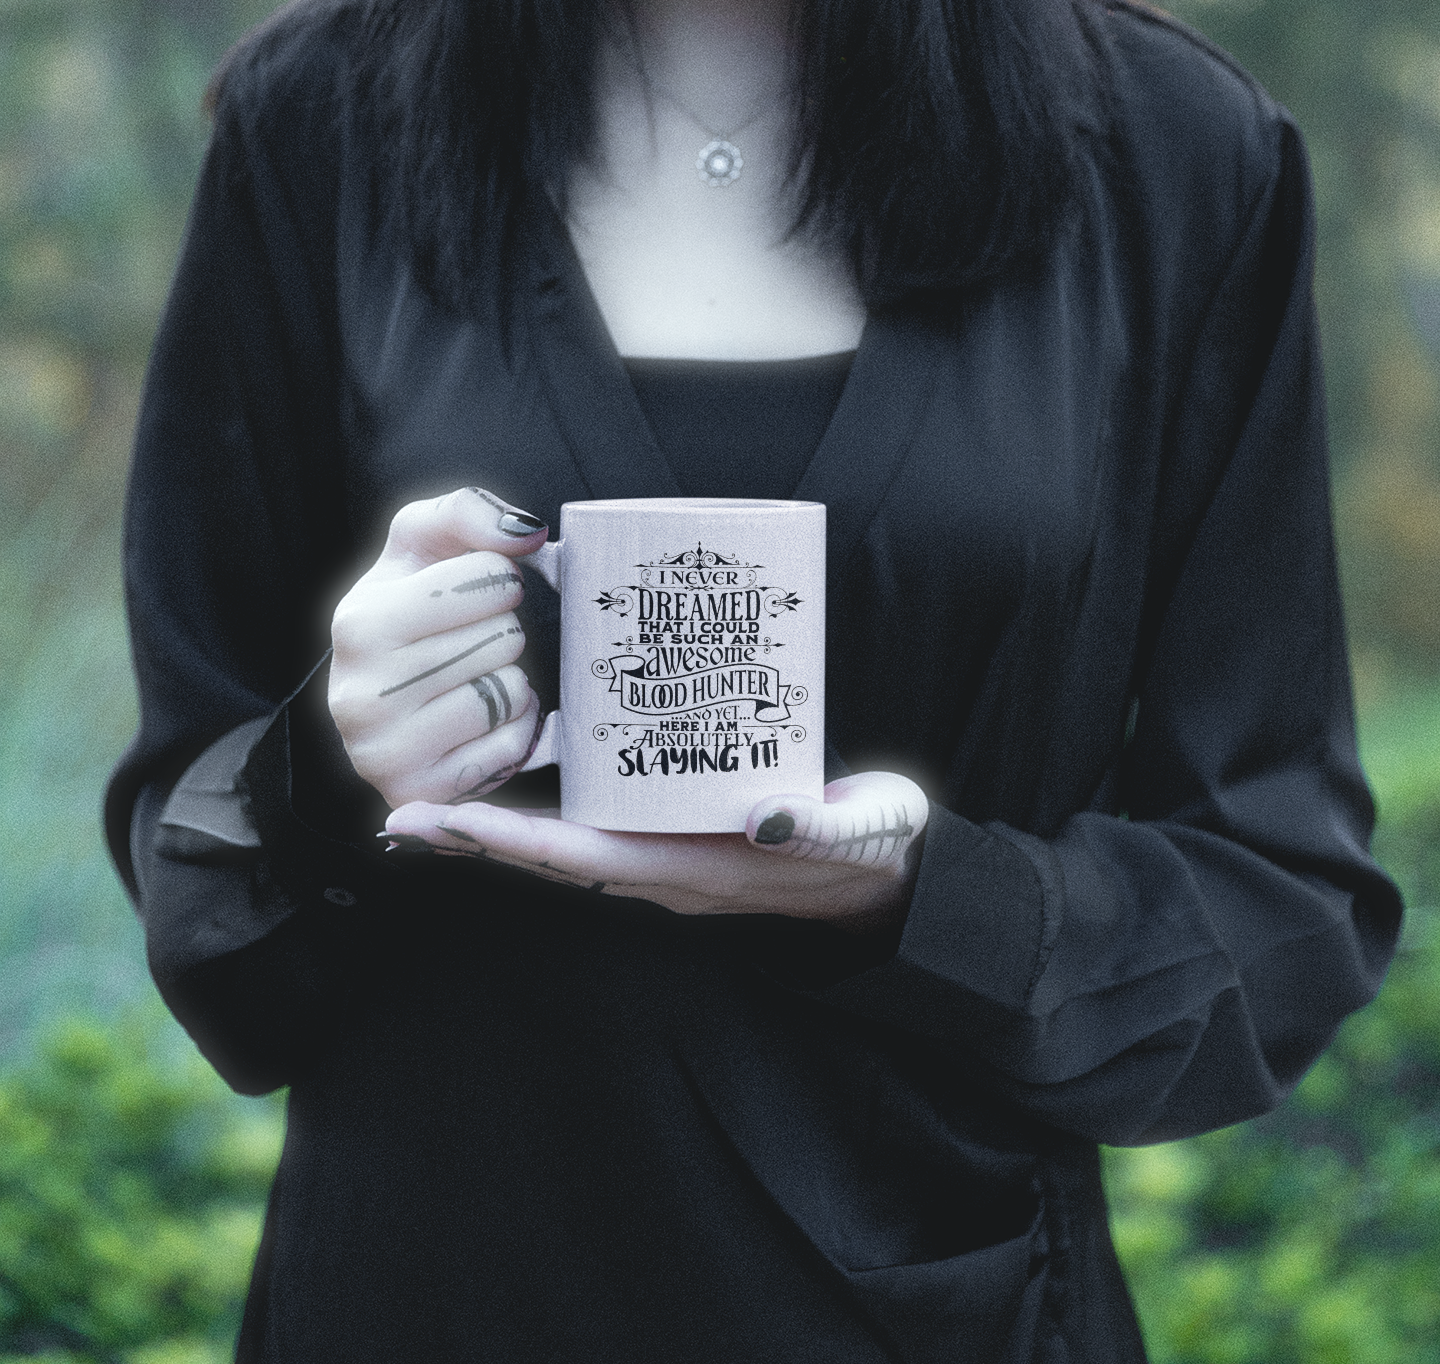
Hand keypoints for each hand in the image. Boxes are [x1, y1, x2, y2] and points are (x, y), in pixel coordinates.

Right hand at [328, 486, 548, 808]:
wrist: (382, 693)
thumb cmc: (413, 604)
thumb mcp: (424, 541)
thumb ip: (468, 511)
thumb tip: (527, 533)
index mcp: (358, 623)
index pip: (488, 577)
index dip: (499, 579)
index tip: (476, 593)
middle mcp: (359, 695)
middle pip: (503, 637)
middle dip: (504, 630)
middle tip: (474, 640)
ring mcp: (384, 754)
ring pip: (508, 692)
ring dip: (512, 679)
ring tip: (477, 675)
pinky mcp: (420, 793)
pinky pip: (511, 746)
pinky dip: (516, 728)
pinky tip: (483, 718)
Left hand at [383, 771, 928, 928]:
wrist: (890, 875)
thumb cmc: (873, 846)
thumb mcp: (860, 830)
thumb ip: (819, 823)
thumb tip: (767, 815)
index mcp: (697, 869)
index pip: (586, 857)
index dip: (514, 841)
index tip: (448, 822)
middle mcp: (667, 870)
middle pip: (554, 856)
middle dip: (481, 837)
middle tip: (404, 813)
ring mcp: (669, 856)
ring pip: (568, 843)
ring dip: (504, 825)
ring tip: (441, 793)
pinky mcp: (680, 834)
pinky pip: (599, 825)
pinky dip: (550, 809)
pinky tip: (526, 774)